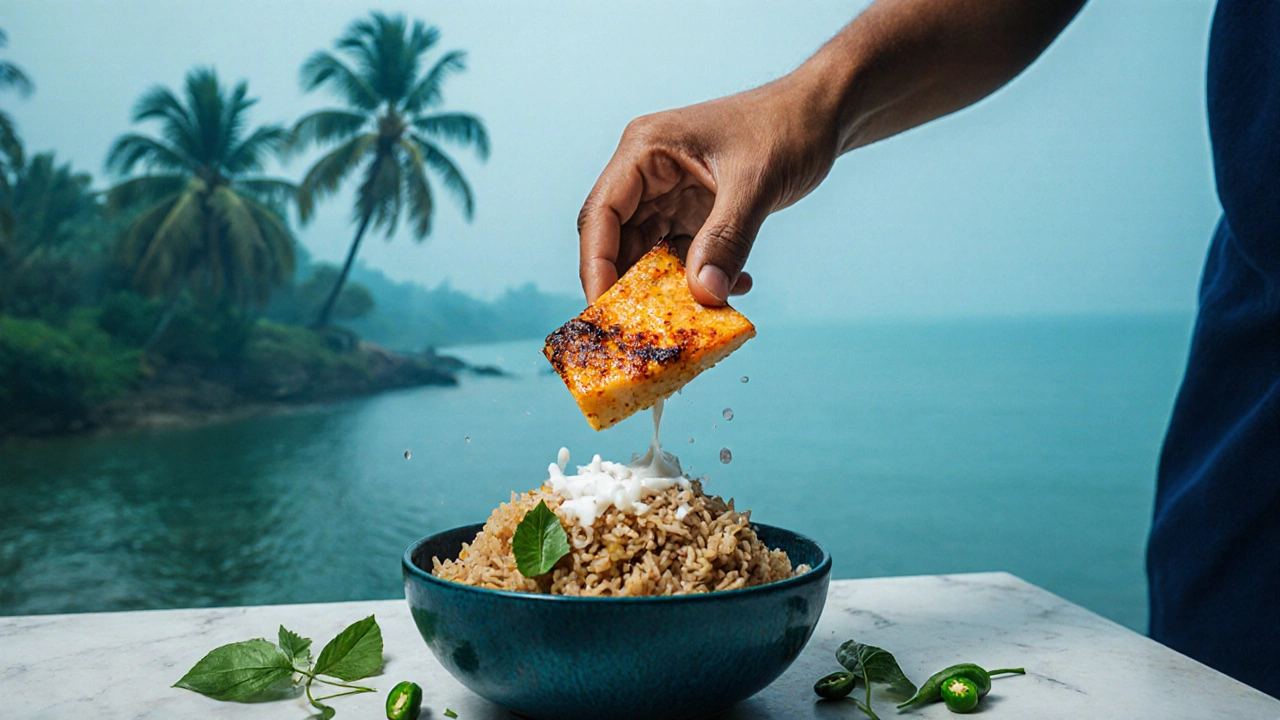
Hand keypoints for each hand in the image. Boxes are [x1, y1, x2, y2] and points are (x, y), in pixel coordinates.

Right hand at [577, 72, 840, 304]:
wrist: (824, 115)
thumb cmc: (788, 127)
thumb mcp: (756, 184)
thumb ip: (727, 239)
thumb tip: (704, 293)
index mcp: (645, 150)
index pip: (602, 214)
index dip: (597, 265)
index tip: (606, 310)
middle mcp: (648, 173)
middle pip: (617, 240)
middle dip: (630, 286)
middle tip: (642, 329)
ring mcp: (670, 194)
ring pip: (649, 254)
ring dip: (668, 288)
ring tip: (694, 315)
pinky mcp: (694, 211)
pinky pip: (682, 255)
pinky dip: (700, 277)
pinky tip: (734, 288)